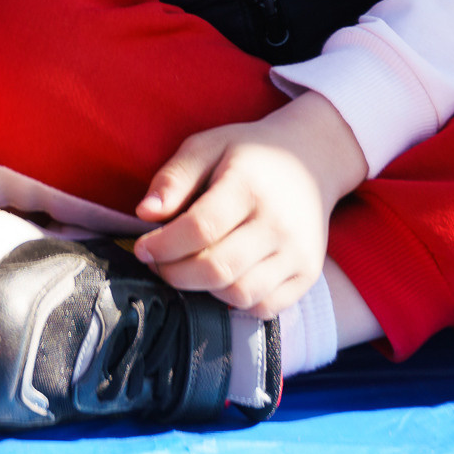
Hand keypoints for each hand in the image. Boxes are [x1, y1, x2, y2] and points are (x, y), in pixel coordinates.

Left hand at [128, 92, 367, 318]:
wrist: (311, 160)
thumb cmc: (249, 154)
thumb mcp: (207, 146)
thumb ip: (174, 178)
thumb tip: (145, 212)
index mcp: (249, 186)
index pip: (200, 228)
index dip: (163, 245)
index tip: (142, 248)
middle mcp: (278, 223)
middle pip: (217, 268)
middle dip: (175, 273)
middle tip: (159, 263)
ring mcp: (298, 252)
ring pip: (239, 294)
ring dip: (203, 290)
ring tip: (189, 269)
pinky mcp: (308, 274)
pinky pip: (264, 307)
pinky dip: (235, 302)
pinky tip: (221, 279)